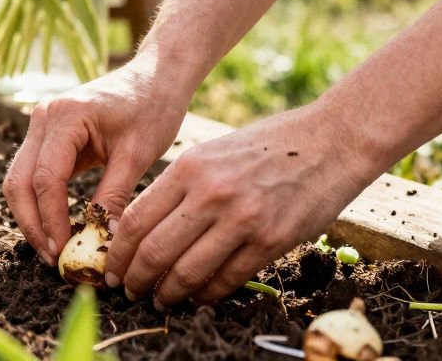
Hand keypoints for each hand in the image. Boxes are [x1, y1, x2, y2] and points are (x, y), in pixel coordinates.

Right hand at [1, 60, 189, 266]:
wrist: (156, 77)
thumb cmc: (152, 107)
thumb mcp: (137, 154)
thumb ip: (114, 196)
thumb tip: (103, 241)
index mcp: (65, 117)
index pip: (46, 179)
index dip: (51, 220)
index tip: (64, 251)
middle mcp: (43, 118)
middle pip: (19, 181)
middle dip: (32, 224)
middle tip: (53, 258)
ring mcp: (41, 126)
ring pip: (20, 180)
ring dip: (31, 216)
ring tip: (53, 248)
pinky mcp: (48, 136)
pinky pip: (33, 174)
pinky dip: (39, 202)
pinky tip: (57, 227)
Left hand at [103, 106, 379, 308]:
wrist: (330, 142)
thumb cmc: (266, 145)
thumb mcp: (211, 152)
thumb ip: (178, 186)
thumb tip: (141, 226)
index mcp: (188, 167)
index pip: (134, 219)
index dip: (116, 252)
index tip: (111, 267)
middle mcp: (210, 194)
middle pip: (153, 250)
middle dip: (134, 278)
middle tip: (128, 289)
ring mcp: (242, 219)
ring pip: (187, 271)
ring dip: (168, 292)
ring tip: (159, 298)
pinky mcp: (271, 241)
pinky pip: (227, 279)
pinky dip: (206, 293)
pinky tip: (197, 296)